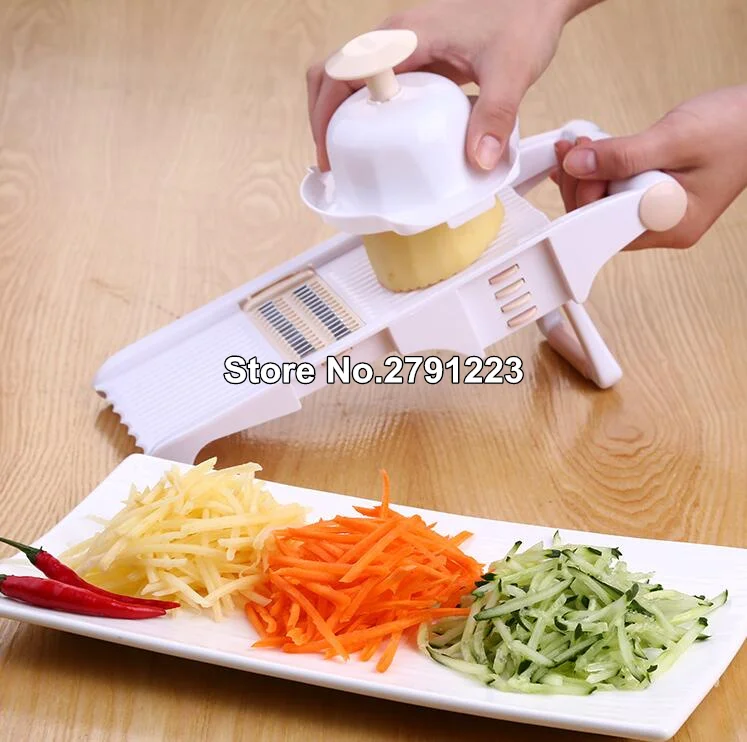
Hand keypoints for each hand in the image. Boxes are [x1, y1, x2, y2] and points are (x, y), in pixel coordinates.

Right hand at [307, 0, 600, 171]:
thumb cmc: (523, 17)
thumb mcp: (511, 70)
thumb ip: (494, 115)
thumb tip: (478, 160)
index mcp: (406, 36)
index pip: (343, 72)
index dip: (325, 114)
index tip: (330, 153)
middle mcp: (395, 38)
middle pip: (333, 73)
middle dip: (323, 118)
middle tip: (333, 161)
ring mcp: (403, 47)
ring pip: (349, 77)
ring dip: (339, 115)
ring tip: (348, 157)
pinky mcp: (415, 58)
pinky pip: (374, 83)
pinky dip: (364, 111)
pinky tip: (380, 140)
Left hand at [551, 86, 746, 249]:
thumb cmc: (735, 128)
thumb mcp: (675, 137)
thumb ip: (624, 154)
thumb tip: (578, 164)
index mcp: (672, 225)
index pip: (608, 225)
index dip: (585, 193)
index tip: (577, 160)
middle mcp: (663, 227)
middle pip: (601, 218)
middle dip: (582, 182)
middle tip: (575, 146)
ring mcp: (658, 214)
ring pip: (605, 205)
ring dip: (587, 175)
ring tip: (581, 144)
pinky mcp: (653, 198)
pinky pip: (615, 193)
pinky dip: (600, 173)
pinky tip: (589, 154)